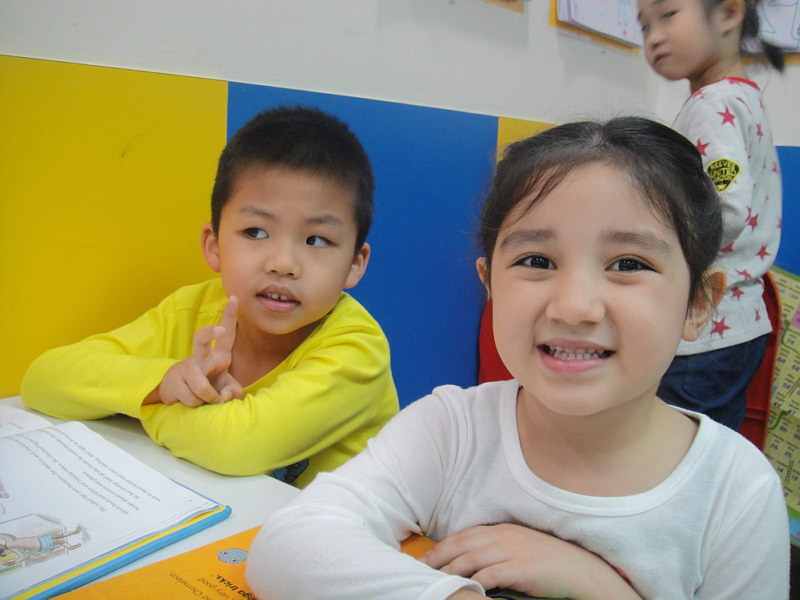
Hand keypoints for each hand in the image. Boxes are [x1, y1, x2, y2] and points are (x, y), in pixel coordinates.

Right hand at [148, 296, 243, 406]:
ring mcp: (186, 367)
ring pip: (202, 388)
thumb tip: (225, 396)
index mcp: (218, 355)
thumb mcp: (227, 389)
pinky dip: (197, 406)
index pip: (227, 334)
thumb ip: (234, 392)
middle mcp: (202, 357)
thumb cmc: (210, 387)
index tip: (234, 298)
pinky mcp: (174, 380)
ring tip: (205, 399)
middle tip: (220, 330)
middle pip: (201, 339)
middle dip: (211, 332)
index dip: (230, 315)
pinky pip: (192, 399)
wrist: (179, 394)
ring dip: (207, 400)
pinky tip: (193, 400)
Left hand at [421, 524, 638, 599]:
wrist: (580, 572)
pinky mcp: (520, 569)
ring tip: (434, 582)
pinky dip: (473, 582)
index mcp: (503, 529)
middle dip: (438, 557)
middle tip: (420, 570)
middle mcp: (505, 536)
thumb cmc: (549, 563)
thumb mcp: (520, 548)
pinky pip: (489, 576)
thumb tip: (471, 559)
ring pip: (471, 559)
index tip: (426, 557)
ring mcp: (512, 551)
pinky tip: (462, 589)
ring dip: (449, 571)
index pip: (465, 535)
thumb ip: (497, 549)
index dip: (443, 546)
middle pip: (462, 544)